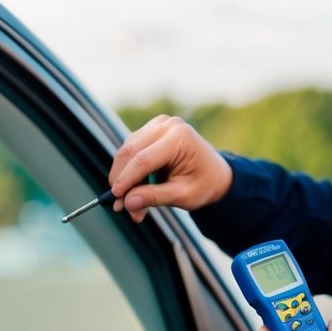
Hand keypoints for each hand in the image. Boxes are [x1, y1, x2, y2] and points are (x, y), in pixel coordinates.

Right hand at [107, 115, 232, 222]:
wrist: (215, 174)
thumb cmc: (204, 184)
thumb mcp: (182, 195)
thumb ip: (154, 198)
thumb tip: (127, 203)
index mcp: (179, 138)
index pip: (143, 160)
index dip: (126, 180)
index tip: (116, 199)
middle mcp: (168, 125)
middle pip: (131, 152)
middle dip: (122, 180)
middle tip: (119, 205)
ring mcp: (159, 124)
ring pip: (127, 150)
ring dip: (124, 176)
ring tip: (130, 202)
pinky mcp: (151, 130)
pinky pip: (132, 149)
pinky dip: (129, 169)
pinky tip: (135, 188)